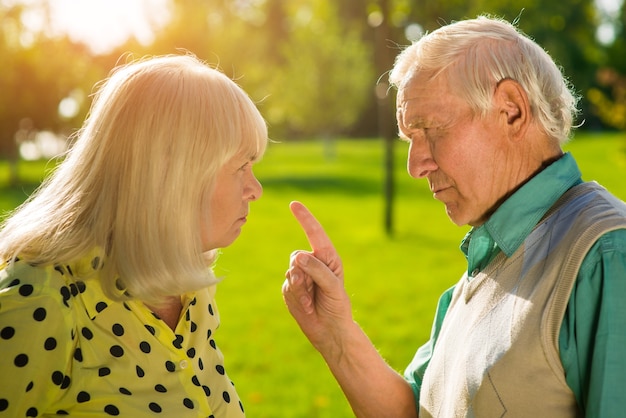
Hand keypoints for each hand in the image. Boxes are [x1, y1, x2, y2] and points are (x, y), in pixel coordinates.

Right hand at [282, 201, 352, 350]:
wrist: (330, 330)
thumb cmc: (337, 306)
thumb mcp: (333, 287)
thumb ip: (317, 270)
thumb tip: (298, 256)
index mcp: (327, 257)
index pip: (314, 234)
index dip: (304, 218)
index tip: (294, 204)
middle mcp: (313, 263)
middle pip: (297, 256)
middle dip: (303, 273)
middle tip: (314, 290)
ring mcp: (300, 276)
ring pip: (290, 271)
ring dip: (300, 289)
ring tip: (312, 302)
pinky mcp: (291, 288)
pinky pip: (286, 285)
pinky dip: (296, 297)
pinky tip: (307, 307)